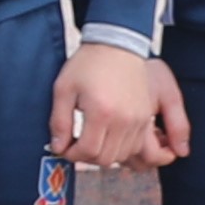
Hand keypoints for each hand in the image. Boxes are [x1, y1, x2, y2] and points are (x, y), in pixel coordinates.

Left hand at [54, 43, 183, 171]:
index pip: (88, 151)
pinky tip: (107, 136)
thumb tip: (58, 148)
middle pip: (106, 158)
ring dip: (104, 154)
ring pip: (122, 155)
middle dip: (86, 157)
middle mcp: (124, 120)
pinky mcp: (145, 117)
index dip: (73, 155)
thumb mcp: (64, 89)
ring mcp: (138, 120)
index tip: (65, 147)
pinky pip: (135, 146)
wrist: (118, 46)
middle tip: (76, 145)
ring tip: (91, 140)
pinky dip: (120, 148)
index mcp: (101, 112)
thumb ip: (59, 121)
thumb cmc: (88, 64)